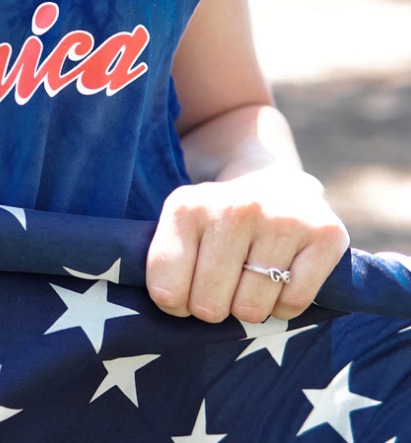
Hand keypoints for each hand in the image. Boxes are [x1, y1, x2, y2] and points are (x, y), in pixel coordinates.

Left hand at [146, 168, 348, 323]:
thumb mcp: (180, 229)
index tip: (184, 292)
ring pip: (251, 309)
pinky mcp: (324, 234)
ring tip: (250, 280)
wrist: (271, 181)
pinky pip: (293, 303)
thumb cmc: (217, 221)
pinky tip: (279, 282)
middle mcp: (234, 209)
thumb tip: (174, 310)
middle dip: (212, 308)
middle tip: (221, 288)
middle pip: (208, 305)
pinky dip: (284, 307)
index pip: (166, 290)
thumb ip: (166, 266)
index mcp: (187, 208)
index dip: (174, 305)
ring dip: (248, 308)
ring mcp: (281, 219)